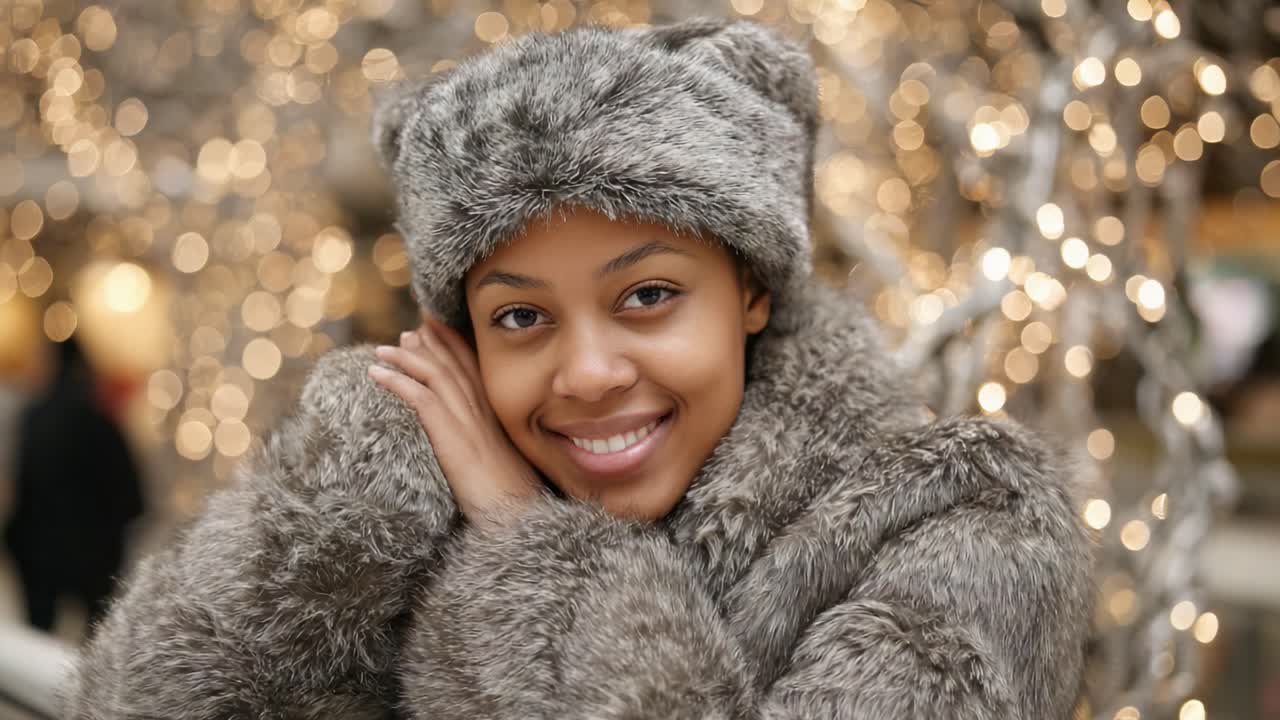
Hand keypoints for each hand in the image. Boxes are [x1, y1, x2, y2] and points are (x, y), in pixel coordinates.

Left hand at [368, 315, 541, 529]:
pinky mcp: (452, 436)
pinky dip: (396, 381)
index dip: (455, 346)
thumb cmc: (514, 503)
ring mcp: (468, 421)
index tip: (437, 329)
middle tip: (412, 328)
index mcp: (496, 417)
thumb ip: (488, 453)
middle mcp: (484, 412)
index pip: (474, 370)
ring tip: (384, 350)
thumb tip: (474, 451)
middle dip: (433, 342)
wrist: (521, 519)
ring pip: (436, 374)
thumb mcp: (502, 470)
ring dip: (407, 358)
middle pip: (455, 364)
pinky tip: (377, 374)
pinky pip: (420, 397)